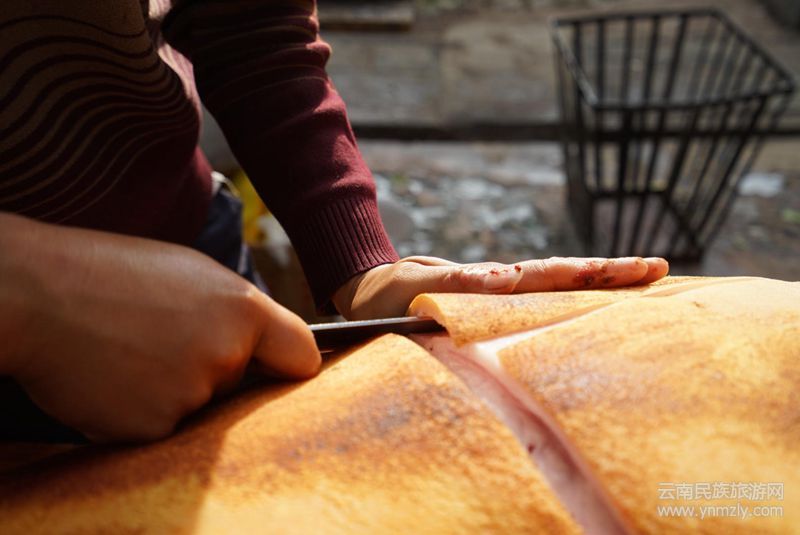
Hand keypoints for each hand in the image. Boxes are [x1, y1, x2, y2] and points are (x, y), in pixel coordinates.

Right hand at [0, 213, 319, 442]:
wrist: (35, 293)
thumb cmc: (110, 274)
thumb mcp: (191, 273)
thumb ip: (235, 312)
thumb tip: (260, 343)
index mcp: (243, 310)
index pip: (302, 355)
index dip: (291, 365)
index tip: (282, 370)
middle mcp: (226, 356)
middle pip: (238, 383)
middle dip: (212, 370)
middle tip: (162, 339)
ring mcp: (190, 396)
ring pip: (196, 406)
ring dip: (171, 390)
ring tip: (129, 351)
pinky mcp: (151, 429)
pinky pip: (159, 428)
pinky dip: (138, 412)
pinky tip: (111, 378)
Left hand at [333, 256, 668, 319]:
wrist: (367, 289)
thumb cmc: (388, 294)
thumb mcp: (418, 287)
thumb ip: (456, 283)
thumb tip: (504, 279)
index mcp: (493, 281)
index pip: (555, 275)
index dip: (597, 273)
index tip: (642, 267)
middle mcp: (502, 286)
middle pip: (565, 276)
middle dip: (612, 274)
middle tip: (661, 269)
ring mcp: (496, 293)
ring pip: (555, 286)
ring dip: (596, 284)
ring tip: (641, 281)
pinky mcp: (486, 304)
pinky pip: (534, 302)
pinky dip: (565, 299)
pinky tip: (586, 306)